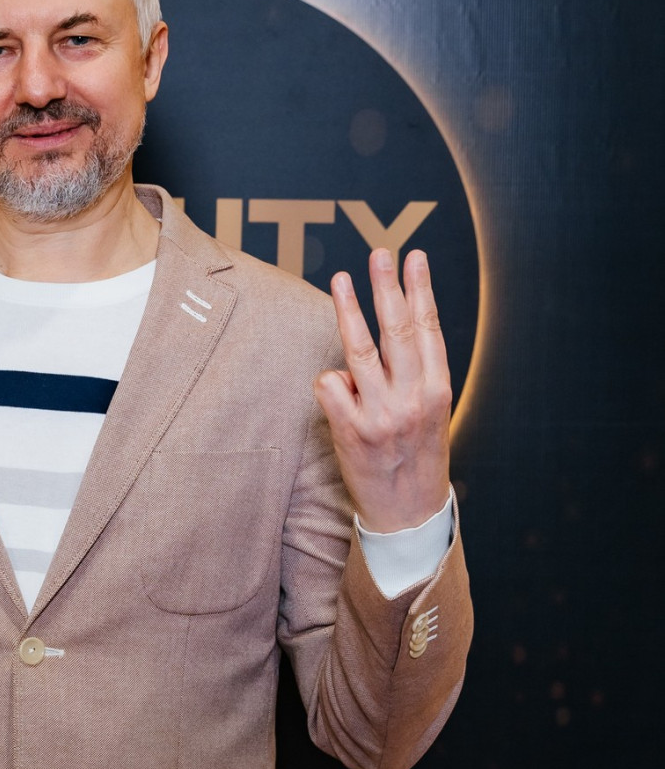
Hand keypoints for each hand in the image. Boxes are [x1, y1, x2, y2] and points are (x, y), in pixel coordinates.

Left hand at [314, 248, 451, 533]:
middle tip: (380, 254)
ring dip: (350, 310)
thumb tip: (393, 327)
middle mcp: (414, 398)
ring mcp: (382, 414)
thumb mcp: (432, 413)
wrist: (407, 514)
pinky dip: (330, 379)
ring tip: (341, 279)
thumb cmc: (417, 457)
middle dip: (388, 287)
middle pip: (397, 331)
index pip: (428, 329)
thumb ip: (416, 375)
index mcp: (438, 390)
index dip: (420, 290)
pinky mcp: (352, 431)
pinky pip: (331, 386)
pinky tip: (337, 388)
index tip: (414, 258)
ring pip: (361, 349)